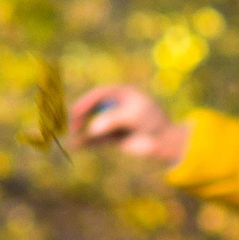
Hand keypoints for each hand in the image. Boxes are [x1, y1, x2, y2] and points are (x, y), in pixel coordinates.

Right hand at [67, 85, 191, 163]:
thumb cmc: (153, 123)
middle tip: (73, 126)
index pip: (100, 94)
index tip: (76, 112)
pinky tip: (77, 145)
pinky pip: (99, 138)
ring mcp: (116, 121)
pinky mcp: (116, 137)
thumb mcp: (132, 116)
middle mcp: (117, 106)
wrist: (166, 142)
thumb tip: (93, 129)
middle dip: (82, 117)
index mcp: (123, 94)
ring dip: (83, 131)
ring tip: (72, 137)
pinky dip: (88, 142)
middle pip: (94, 109)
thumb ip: (112, 120)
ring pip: (94, 124)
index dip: (86, 102)